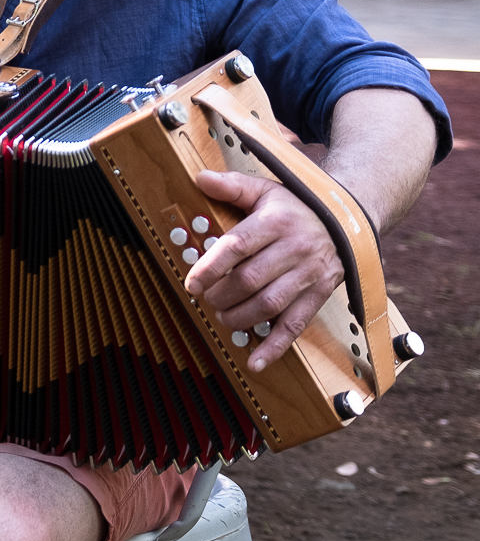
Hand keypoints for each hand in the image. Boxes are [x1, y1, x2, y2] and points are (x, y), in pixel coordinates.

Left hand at [184, 169, 344, 371]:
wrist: (348, 220)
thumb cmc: (296, 206)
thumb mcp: (266, 189)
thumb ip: (232, 186)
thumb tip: (200, 178)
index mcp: (276, 222)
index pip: (238, 246)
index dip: (211, 267)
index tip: (192, 283)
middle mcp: (295, 249)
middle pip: (250, 279)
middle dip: (222, 295)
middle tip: (207, 299)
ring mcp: (309, 275)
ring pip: (270, 304)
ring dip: (240, 318)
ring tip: (222, 317)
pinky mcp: (319, 295)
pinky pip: (296, 325)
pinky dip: (275, 347)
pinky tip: (255, 362)